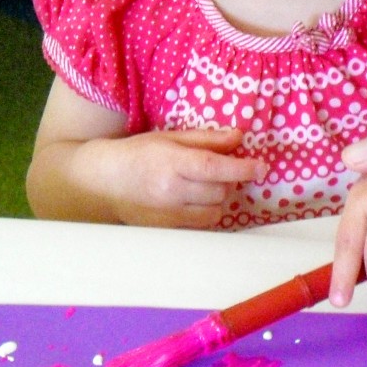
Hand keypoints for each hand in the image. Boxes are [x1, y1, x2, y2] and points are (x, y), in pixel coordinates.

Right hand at [84, 127, 266, 228]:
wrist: (105, 182)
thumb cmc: (138, 153)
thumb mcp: (169, 137)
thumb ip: (205, 139)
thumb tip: (238, 137)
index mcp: (171, 162)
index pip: (214, 167)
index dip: (242, 168)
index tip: (261, 167)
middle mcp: (171, 191)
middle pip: (220, 190)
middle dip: (227, 180)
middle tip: (216, 169)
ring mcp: (169, 214)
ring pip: (215, 211)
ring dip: (218, 197)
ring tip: (202, 185)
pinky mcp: (168, 229)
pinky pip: (202, 224)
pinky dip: (206, 212)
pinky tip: (194, 200)